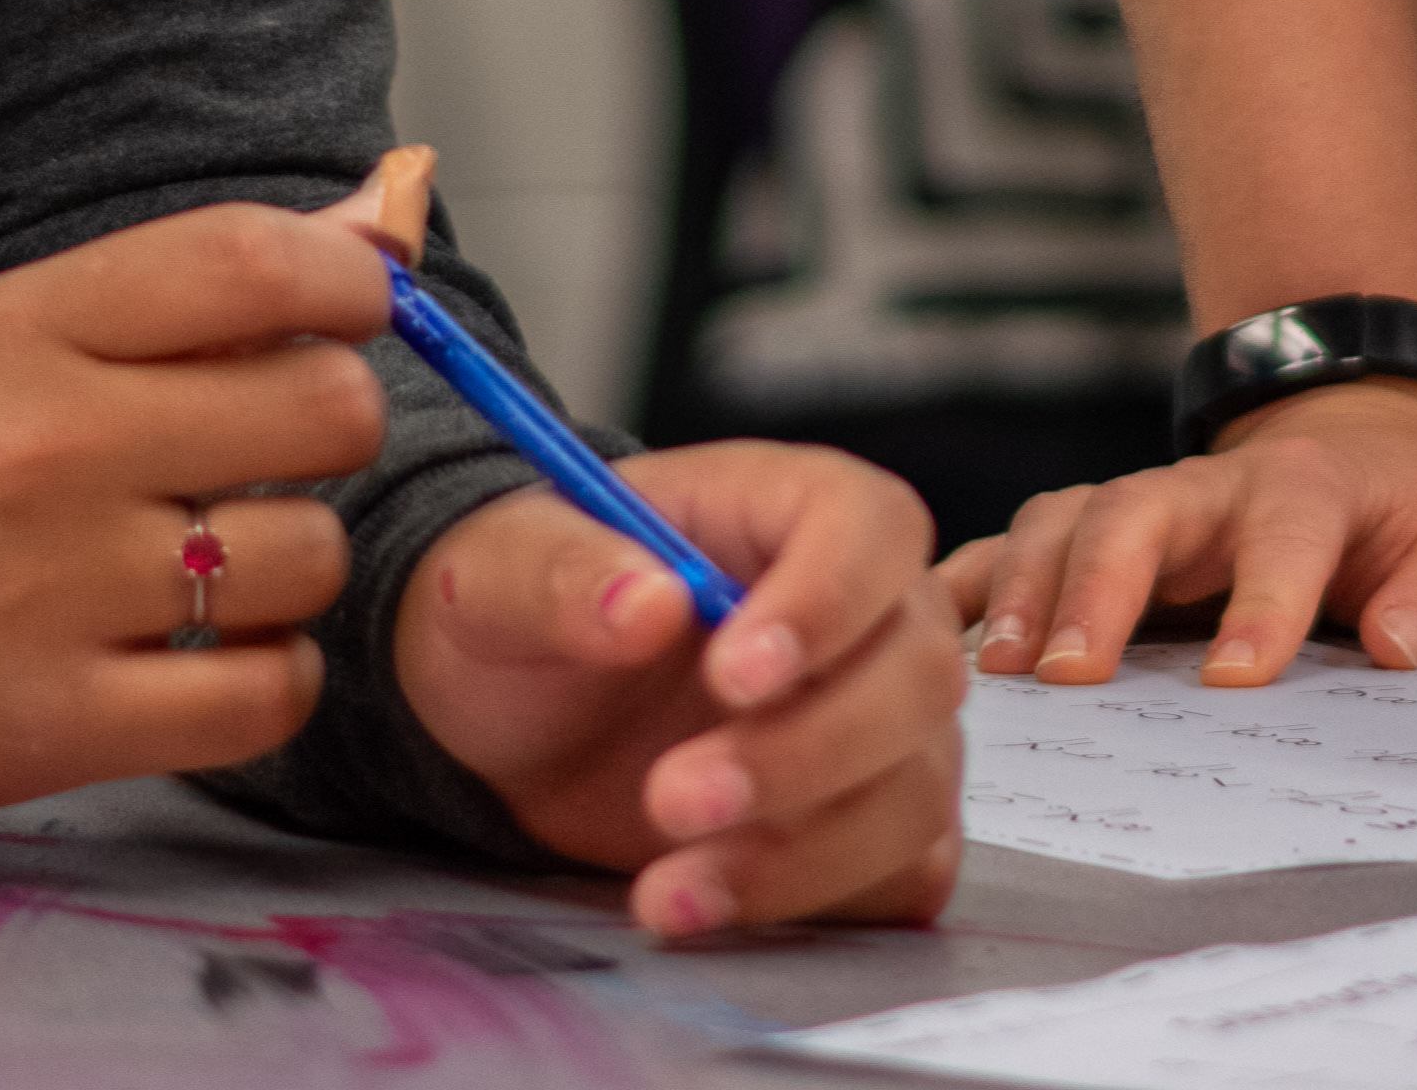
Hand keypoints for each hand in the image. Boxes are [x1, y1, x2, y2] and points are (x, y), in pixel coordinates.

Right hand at [0, 175, 409, 833]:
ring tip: (222, 560)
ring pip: (310, 558)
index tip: (354, 309)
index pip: (251, 261)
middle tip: (275, 448)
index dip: (352, 281)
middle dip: (332, 422)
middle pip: (324, 408)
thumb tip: (383, 223)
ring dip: (295, 563)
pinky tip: (218, 652)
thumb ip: (201, 281)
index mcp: (30, 327)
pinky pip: (267, 695)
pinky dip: (273, 677)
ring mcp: (54, 594)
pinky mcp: (61, 725)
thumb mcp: (24, 331)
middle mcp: (47, 450)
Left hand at [397, 441, 962, 938]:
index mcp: (795, 510)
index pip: (871, 528)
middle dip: (803, 752)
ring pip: (912, 791)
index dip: (827, 600)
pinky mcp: (870, 824)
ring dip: (797, 854)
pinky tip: (704, 906)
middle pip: (917, 674)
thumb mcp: (499, 572)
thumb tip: (648, 603)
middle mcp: (868, 613)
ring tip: (662, 889)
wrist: (521, 717)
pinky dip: (809, 903)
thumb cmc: (532, 611)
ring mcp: (883, 725)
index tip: (733, 676)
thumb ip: (562, 573)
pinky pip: (896, 876)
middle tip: (673, 798)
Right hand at [941, 373, 1416, 684]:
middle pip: (1141, 510)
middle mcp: (1209, 488)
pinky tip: (928, 631)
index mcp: (1310, 492)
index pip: (1286, 535)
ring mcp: (1138, 503)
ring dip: (1024, 587)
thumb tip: (1397, 644)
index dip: (1264, 600)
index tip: (1238, 678)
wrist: (1354, 454)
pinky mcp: (1089, 529)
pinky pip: (1010, 542)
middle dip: (1102, 585)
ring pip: (1064, 518)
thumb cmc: (1405, 526)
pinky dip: (965, 581)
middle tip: (1072, 672)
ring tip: (998, 669)